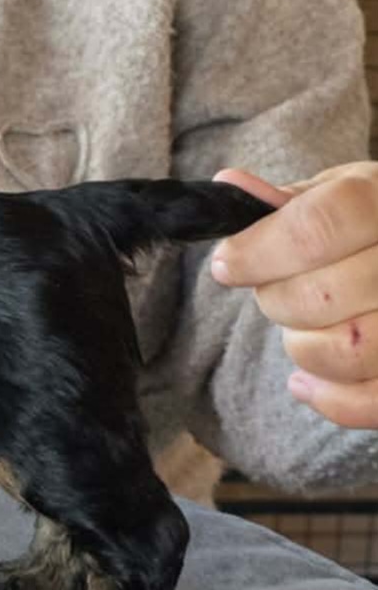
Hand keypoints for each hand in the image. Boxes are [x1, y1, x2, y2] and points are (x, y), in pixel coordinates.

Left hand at [211, 163, 377, 428]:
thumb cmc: (375, 223)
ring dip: (303, 346)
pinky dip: (330, 398)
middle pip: (320, 295)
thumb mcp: (343, 193)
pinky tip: (307, 382)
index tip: (227, 265)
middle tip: (278, 291)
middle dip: (277, 299)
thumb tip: (228, 188)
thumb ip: (288, 202)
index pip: (317, 228)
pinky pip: (373, 401)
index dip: (258, 251)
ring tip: (306, 327)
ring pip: (346, 352)